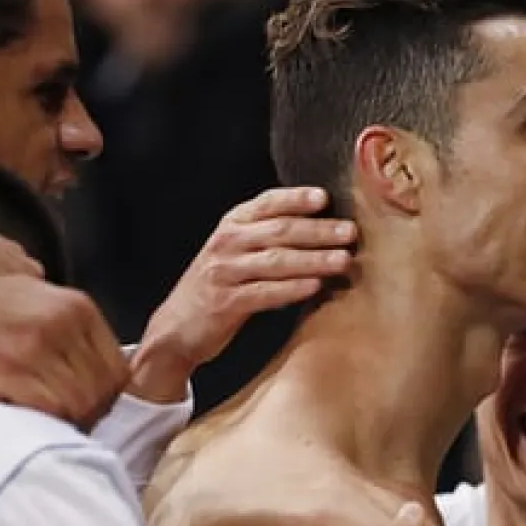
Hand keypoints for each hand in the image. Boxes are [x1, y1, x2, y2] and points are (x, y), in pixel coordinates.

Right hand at [0, 270, 128, 429]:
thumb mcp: (28, 303)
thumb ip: (64, 333)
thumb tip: (87, 378)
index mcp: (76, 306)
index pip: (117, 371)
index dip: (102, 400)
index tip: (80, 413)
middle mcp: (65, 321)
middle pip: (104, 391)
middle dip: (87, 417)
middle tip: (58, 429)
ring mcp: (40, 343)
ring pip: (83, 404)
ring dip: (66, 425)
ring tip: (39, 429)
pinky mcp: (12, 365)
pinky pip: (53, 410)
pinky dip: (46, 425)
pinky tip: (24, 426)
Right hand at [129, 187, 355, 402]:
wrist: (176, 328)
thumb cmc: (218, 286)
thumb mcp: (236, 252)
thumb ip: (268, 237)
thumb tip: (323, 227)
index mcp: (231, 225)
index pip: (267, 203)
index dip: (296, 198)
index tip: (325, 197)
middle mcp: (226, 244)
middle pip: (279, 231)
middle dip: (318, 231)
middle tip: (350, 232)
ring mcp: (224, 273)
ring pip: (275, 261)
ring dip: (313, 260)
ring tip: (343, 260)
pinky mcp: (225, 303)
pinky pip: (264, 293)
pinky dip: (292, 289)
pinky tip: (315, 287)